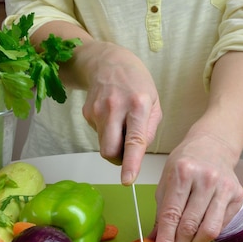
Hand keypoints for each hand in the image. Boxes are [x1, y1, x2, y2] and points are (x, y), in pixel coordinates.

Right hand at [78, 42, 161, 183]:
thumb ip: (149, 130)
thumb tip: (137, 154)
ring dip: (114, 145)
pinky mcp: (87, 113)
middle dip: (118, 160)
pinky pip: (98, 135)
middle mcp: (115, 107)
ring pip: (103, 146)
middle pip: (110, 150)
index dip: (130, 163)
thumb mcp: (154, 102)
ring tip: (122, 126)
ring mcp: (97, 110)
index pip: (133, 140)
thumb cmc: (137, 83)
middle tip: (127, 154)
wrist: (107, 62)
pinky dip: (107, 133)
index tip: (127, 179)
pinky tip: (112, 116)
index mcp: (138, 105)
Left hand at [151, 132, 242, 241]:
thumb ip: (161, 213)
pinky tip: (200, 231)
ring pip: (209, 230)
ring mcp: (225, 187)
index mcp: (183, 173)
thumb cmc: (185, 163)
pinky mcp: (238, 195)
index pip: (172, 215)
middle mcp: (206, 179)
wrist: (213, 145)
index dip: (166, 241)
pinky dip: (208, 234)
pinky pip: (222, 225)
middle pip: (190, 225)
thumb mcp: (166, 181)